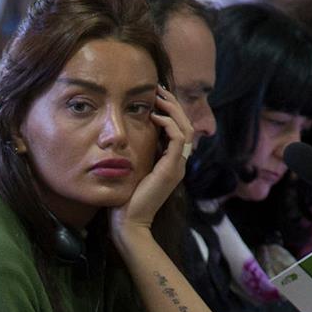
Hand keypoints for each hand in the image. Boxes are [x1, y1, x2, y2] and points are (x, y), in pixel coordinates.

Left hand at [109, 87, 194, 250]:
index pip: (179, 130)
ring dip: (173, 110)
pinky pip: (177, 140)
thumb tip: (127, 134)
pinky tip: (154, 116)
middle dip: (174, 105)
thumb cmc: (125, 198)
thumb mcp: (132, 168)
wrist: (128, 222)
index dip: (171, 111)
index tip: (155, 96)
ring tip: (158, 96)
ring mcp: (177, 167)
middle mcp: (178, 163)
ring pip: (185, 129)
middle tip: (159, 89)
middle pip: (186, 125)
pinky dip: (168, 124)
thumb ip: (137, 153)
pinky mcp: (171, 170)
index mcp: (171, 162)